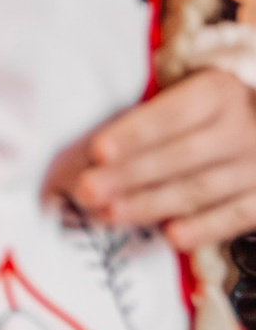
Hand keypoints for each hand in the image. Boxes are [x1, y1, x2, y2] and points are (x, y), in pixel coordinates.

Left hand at [61, 66, 255, 261]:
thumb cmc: (202, 115)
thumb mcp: (183, 97)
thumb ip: (146, 120)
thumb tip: (91, 155)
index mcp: (217, 92)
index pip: (172, 115)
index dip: (135, 134)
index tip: (99, 152)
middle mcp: (243, 127)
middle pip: (181, 155)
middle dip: (130, 175)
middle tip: (88, 191)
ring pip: (201, 188)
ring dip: (152, 204)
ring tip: (112, 214)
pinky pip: (235, 216)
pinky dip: (204, 228)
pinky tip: (172, 236)